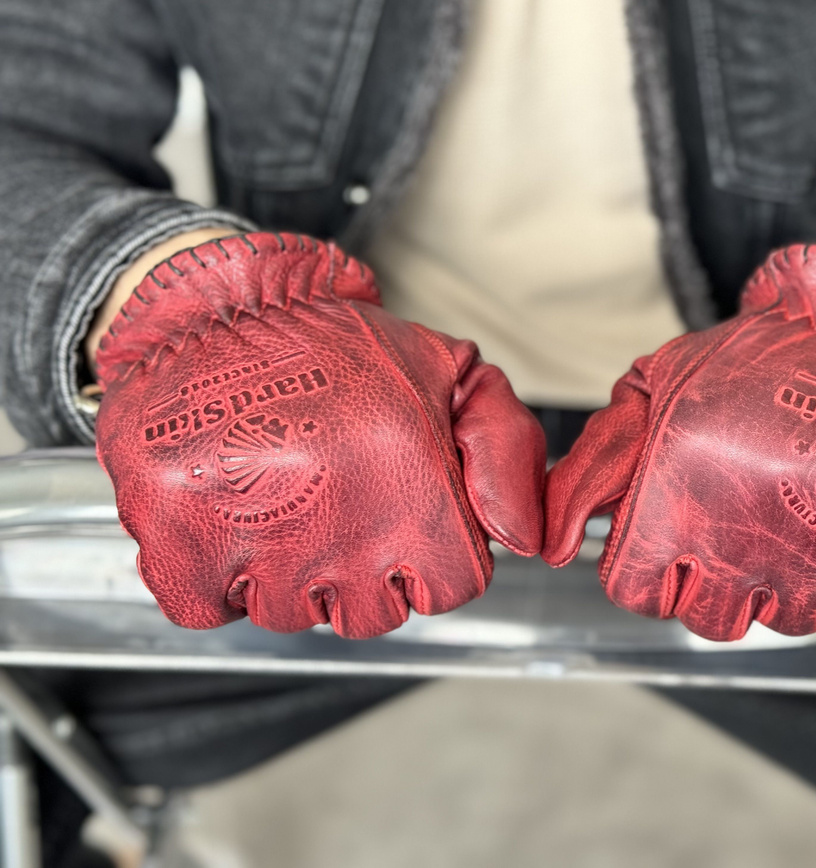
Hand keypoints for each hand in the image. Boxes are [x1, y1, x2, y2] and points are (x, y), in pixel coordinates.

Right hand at [95, 232, 544, 637]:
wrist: (217, 309)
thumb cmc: (336, 346)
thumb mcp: (451, 373)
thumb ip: (508, 451)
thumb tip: (526, 537)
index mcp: (416, 495)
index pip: (450, 588)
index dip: (430, 556)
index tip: (403, 520)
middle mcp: (343, 534)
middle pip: (371, 614)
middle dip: (360, 570)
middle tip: (335, 503)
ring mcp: (258, 549)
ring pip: (289, 614)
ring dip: (284, 570)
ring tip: (277, 495)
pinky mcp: (180, 548)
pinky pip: (208, 608)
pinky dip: (211, 574)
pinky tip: (226, 513)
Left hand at [544, 245, 815, 640]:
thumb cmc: (763, 355)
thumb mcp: (659, 386)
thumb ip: (596, 466)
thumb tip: (552, 544)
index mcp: (680, 498)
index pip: (636, 592)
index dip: (651, 567)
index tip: (678, 540)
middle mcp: (747, 543)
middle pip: (710, 619)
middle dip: (719, 579)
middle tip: (748, 520)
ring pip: (789, 621)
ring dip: (793, 579)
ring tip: (807, 510)